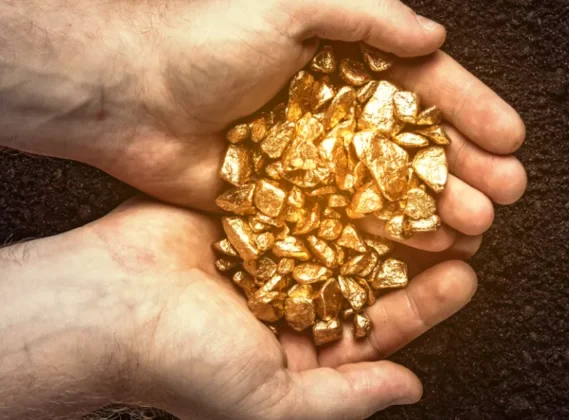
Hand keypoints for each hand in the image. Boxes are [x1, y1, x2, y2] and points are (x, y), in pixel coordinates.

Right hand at [78, 197, 480, 418]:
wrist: (104, 301)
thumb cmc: (178, 362)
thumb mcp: (271, 401)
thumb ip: (344, 398)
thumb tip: (409, 390)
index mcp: (292, 358)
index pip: (375, 331)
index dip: (423, 306)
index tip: (465, 277)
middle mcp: (283, 306)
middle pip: (365, 277)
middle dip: (415, 255)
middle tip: (463, 226)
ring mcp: (264, 257)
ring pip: (339, 233)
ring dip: (384, 216)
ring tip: (430, 191)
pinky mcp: (242, 214)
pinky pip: (299, 199)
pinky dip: (336, 187)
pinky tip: (371, 168)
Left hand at [94, 0, 528, 254]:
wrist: (125, 95)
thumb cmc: (199, 42)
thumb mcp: (289, 4)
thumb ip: (367, 14)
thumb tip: (434, 37)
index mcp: (342, 57)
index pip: (422, 83)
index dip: (471, 108)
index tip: (511, 139)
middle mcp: (334, 108)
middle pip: (416, 140)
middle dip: (465, 166)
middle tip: (505, 195)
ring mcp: (312, 157)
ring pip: (389, 186)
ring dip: (436, 205)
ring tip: (474, 228)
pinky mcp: (285, 198)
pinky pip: (346, 219)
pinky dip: (385, 234)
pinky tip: (420, 249)